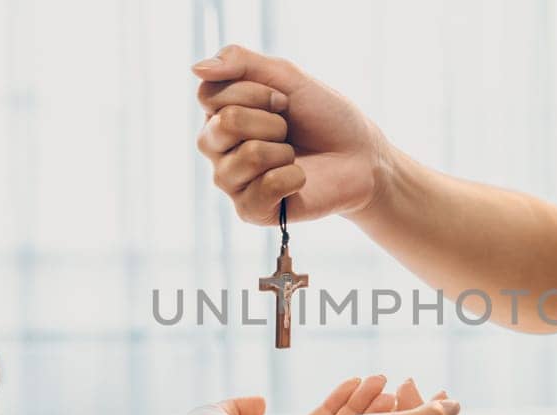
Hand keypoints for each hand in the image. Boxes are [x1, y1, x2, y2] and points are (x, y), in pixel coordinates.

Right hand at [192, 44, 390, 224]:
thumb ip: (240, 62)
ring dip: (284, 149)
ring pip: (249, 155)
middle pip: (226, 124)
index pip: (210, 94)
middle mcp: (217, 148)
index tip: (283, 100)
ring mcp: (231, 181)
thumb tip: (195, 68)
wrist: (361, 156)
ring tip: (293, 155)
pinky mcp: (250, 210)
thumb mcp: (285, 76)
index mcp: (218, 114)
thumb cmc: (323, 116)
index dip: (256, 92)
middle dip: (272, 120)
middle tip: (289, 128)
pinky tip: (299, 178)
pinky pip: (265, 187)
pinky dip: (293, 177)